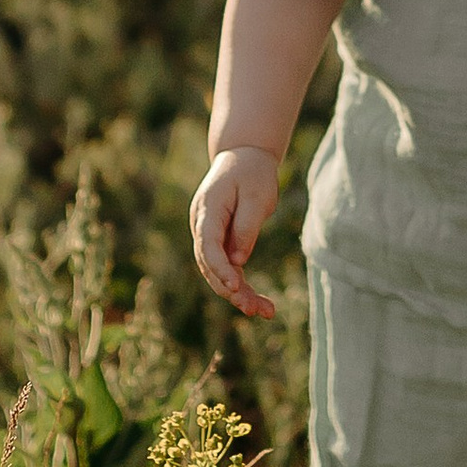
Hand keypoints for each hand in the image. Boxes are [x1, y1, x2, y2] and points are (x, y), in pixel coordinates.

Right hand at [191, 145, 280, 317]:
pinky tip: (259, 302)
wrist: (244, 155)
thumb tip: (239, 261)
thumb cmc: (252, 172)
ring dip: (238, 293)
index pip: (207, 245)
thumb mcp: (257, 195)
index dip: (219, 268)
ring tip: (264, 312)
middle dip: (230, 290)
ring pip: (217, 271)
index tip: (235, 287)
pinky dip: (241, 284)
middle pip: (209, 264)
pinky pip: (227, 267)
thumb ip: (247, 227)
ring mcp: (208, 234)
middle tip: (254, 309)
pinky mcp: (219, 241)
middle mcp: (201, 224)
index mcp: (207, 209)